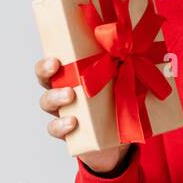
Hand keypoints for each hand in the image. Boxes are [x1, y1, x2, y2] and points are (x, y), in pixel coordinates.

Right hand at [35, 55, 128, 174]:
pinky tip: (72, 123)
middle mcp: (63, 89)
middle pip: (44, 79)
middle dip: (45, 71)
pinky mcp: (67, 131)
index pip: (54, 61)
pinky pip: (54, 128)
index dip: (49, 58)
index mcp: (74, 73)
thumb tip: (137, 46)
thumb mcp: (123, 78)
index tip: (56, 58)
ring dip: (55, 97)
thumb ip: (125, 64)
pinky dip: (61, 125)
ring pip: (47, 102)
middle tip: (56, 67)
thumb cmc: (119, 97)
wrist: (119, 136)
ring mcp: (63, 110)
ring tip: (69, 95)